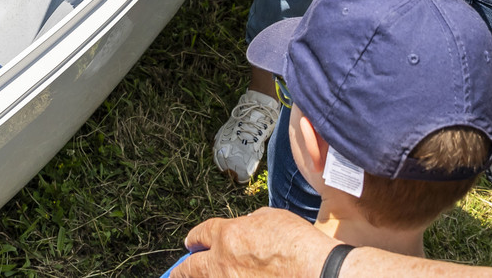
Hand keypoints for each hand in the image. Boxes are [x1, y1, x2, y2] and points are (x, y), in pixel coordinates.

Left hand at [178, 209, 334, 277]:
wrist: (315, 273)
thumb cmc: (299, 246)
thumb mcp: (272, 219)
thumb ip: (251, 224)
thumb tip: (245, 227)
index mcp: (228, 235)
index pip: (202, 234)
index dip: (195, 238)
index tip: (191, 243)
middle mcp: (221, 263)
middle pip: (190, 268)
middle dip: (181, 271)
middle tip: (176, 273)